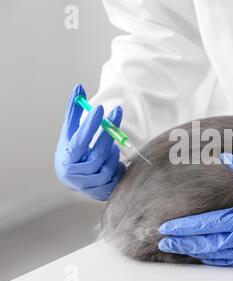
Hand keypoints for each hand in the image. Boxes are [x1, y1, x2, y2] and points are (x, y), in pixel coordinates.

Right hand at [54, 84, 124, 200]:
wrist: (71, 177)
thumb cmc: (72, 149)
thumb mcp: (70, 131)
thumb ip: (75, 111)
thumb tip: (79, 88)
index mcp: (66, 157)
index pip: (80, 140)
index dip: (91, 125)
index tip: (100, 108)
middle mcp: (75, 174)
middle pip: (98, 154)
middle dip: (109, 134)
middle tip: (116, 113)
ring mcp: (89, 185)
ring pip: (109, 165)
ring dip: (113, 151)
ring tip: (111, 144)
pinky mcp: (102, 192)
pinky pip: (116, 177)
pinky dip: (118, 166)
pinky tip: (114, 160)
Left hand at [158, 153, 232, 267]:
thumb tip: (225, 156)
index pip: (206, 225)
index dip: (184, 227)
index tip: (166, 228)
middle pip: (207, 243)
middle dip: (183, 243)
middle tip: (164, 242)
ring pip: (219, 256)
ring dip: (197, 253)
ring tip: (180, 251)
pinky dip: (220, 261)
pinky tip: (210, 258)